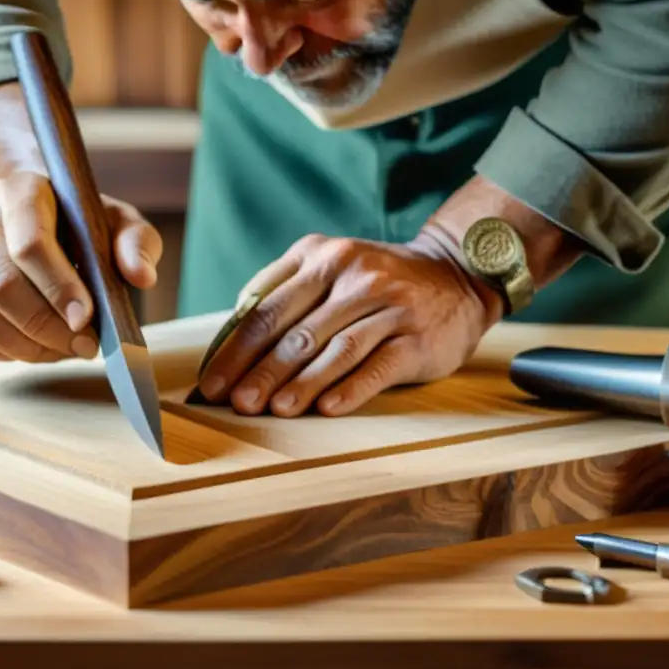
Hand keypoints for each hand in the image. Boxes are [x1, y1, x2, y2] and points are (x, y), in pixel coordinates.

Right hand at [0, 172, 161, 361]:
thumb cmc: (80, 228)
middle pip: (3, 287)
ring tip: (63, 348)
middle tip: (85, 346)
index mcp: (18, 190)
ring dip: (30, 346)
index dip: (59, 287)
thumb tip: (141, 276)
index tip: (86, 319)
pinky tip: (33, 346)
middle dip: (49, 327)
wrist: (34, 225)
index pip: (29, 242)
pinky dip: (4, 353)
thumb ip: (137, 243)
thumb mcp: (117, 225)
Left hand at [195, 230, 502, 415]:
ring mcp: (389, 307)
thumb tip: (230, 333)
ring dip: (303, 383)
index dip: (236, 349)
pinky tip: (328, 409)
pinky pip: (379, 365)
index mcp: (321, 259)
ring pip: (336, 349)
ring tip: (276, 410)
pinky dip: (351, 389)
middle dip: (261, 372)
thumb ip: (281, 288)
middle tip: (238, 404)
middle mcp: (354, 277)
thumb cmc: (375, 280)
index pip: (267, 309)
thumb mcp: (328, 265)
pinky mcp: (418, 338)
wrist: (456, 274)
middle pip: (297, 332)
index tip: (213, 382)